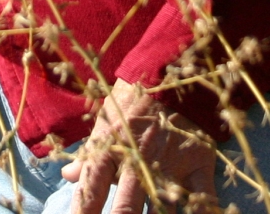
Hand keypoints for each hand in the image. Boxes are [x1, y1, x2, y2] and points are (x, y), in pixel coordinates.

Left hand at [60, 80, 216, 213]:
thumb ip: (88, 154)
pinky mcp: (198, 163)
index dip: (83, 213)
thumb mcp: (105, 122)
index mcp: (110, 152)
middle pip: (125, 208)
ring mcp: (169, 165)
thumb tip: (67, 175)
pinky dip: (200, 213)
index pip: (90, 193)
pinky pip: (202, 197)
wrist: (170, 71)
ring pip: (161, 209)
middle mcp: (137, 163)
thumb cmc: (132, 99)